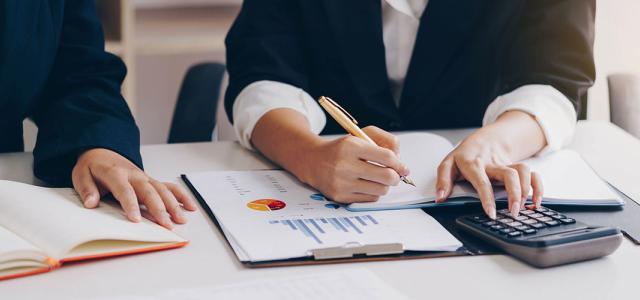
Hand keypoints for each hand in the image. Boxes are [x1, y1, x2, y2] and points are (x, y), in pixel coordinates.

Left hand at [72, 148, 196, 228]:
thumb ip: (86, 189)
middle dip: (159, 209)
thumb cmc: (93, 166)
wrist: (102, 151)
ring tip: (181, 219)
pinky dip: (181, 195)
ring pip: (163, 190)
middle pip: (150, 192)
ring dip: (173, 205)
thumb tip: (92, 202)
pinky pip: (169, 187)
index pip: (125, 191)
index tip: (136, 220)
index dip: (131, 205)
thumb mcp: (81, 175)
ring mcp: (145, 178)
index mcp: (116, 173)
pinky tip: (190, 206)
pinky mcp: (151, 181)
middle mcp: (135, 175)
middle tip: (166, 224)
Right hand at [299, 126, 408, 202]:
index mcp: (351, 146)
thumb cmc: (342, 149)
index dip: (399, 163)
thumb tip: (402, 165)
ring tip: (379, 179)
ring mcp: (342, 183)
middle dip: (395, 177)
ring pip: (380, 190)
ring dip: (384, 185)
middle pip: (386, 176)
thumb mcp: (360, 136)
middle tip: (394, 175)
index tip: (403, 168)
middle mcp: (345, 165)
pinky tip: (367, 185)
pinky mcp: (340, 196)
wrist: (313, 161)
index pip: (386, 157)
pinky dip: (373, 193)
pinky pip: (370, 199)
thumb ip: (384, 143)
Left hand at [435, 111, 545, 218]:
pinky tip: (535, 202)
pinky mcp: (517, 168)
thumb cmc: (465, 155)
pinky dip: (538, 187)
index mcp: (474, 164)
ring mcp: (507, 165)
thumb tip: (440, 197)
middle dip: (514, 194)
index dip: (488, 198)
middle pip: (510, 174)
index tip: (492, 213)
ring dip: (527, 190)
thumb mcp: (448, 165)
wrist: (484, 139)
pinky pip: (533, 174)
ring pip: (524, 171)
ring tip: (523, 208)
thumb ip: (443, 180)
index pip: (482, 182)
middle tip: (513, 212)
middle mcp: (492, 164)